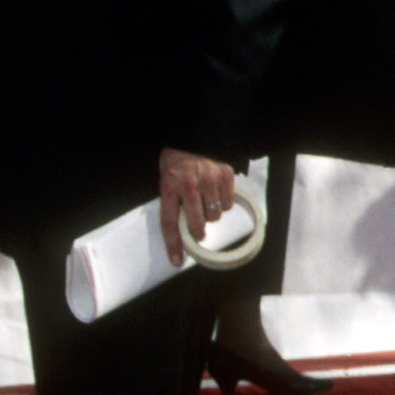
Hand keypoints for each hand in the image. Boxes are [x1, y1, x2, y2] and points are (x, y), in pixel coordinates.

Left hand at [159, 147, 235, 262]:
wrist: (192, 133)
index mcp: (169, 186)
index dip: (173, 244)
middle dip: (198, 230)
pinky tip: (216, 193)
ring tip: (206, 200)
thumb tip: (181, 228)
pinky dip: (223, 203)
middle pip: (197, 223)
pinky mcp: (225, 175)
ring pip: (214, 216)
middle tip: (198, 228)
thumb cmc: (176, 158)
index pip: (170, 222)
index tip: (177, 261)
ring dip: (210, 214)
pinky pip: (227, 204)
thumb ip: (173, 200)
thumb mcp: (166, 177)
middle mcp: (189, 184)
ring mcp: (209, 180)